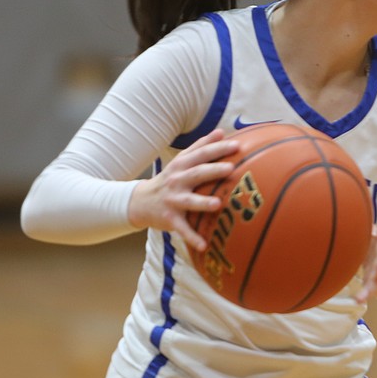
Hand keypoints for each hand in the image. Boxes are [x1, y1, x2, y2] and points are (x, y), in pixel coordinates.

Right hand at [127, 129, 238, 250]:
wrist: (139, 201)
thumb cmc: (170, 178)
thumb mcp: (181, 160)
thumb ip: (200, 146)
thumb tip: (220, 132)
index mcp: (181, 165)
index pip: (201, 154)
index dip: (218, 149)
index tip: (237, 145)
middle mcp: (177, 181)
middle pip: (197, 174)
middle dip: (213, 171)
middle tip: (231, 169)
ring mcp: (172, 200)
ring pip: (189, 201)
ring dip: (203, 203)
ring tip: (218, 204)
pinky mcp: (169, 218)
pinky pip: (182, 229)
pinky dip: (192, 237)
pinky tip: (204, 245)